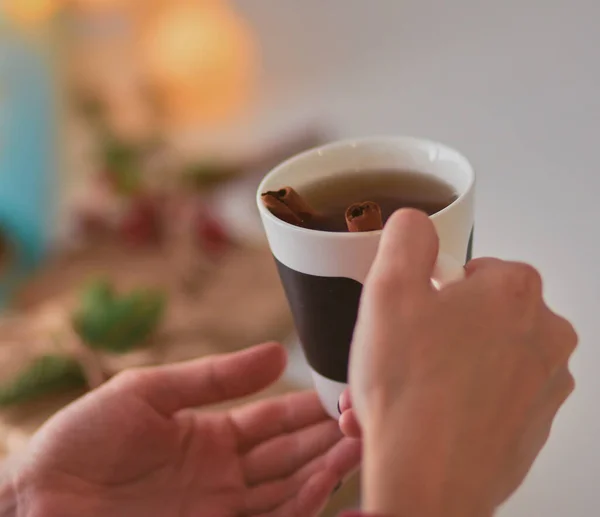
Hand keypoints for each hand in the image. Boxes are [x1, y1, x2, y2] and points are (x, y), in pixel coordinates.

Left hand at [6, 343, 359, 516]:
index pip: (275, 422)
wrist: (36, 495)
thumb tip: (277, 354)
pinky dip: (298, 505)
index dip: (308, 410)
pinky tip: (321, 483)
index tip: (341, 394)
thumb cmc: (83, 437)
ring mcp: (220, 509)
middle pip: (290, 458)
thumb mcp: (151, 391)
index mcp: (212, 436)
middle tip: (362, 420)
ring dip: (323, 471)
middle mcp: (224, 476)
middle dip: (327, 440)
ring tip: (355, 447)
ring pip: (287, 492)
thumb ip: (215, 378)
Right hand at [344, 210, 576, 516]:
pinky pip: (490, 396)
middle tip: (402, 355)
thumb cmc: (411, 390)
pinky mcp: (533, 423)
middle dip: (436, 331)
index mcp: (516, 291)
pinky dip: (457, 400)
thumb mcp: (388, 287)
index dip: (432, 291)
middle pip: (478, 315)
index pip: (472, 270)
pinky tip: (425, 413)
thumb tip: (416, 224)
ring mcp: (544, 384)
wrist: (428, 478)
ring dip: (441, 368)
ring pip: (482, 358)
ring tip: (403, 390)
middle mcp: (545, 334)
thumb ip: (406, 238)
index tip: (412, 315)